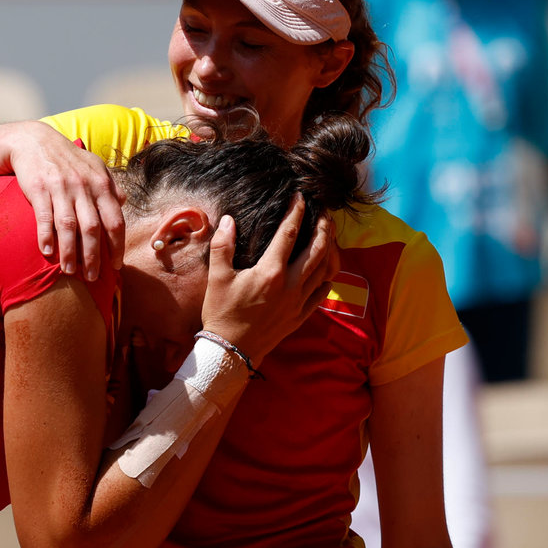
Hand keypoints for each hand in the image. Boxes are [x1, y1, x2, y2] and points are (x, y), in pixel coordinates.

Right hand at [9, 126, 125, 280]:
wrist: (33, 140)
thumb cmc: (67, 158)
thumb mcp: (94, 166)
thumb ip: (111, 185)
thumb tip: (124, 202)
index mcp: (101, 184)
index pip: (115, 221)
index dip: (116, 246)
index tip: (116, 266)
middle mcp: (83, 187)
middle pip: (93, 228)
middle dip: (94, 256)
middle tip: (93, 277)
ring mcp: (61, 188)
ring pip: (69, 227)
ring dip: (70, 252)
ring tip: (70, 272)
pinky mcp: (39, 189)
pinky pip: (44, 218)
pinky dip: (46, 237)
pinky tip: (47, 253)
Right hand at [201, 196, 338, 366]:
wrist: (231, 351)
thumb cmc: (222, 313)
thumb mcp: (217, 278)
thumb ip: (223, 246)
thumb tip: (227, 220)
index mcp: (271, 272)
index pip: (289, 233)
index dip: (296, 212)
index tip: (300, 196)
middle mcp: (290, 285)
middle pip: (317, 249)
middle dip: (324, 227)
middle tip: (325, 212)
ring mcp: (298, 302)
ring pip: (324, 270)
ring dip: (329, 249)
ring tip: (329, 235)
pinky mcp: (300, 316)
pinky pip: (322, 294)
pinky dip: (326, 279)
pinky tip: (325, 272)